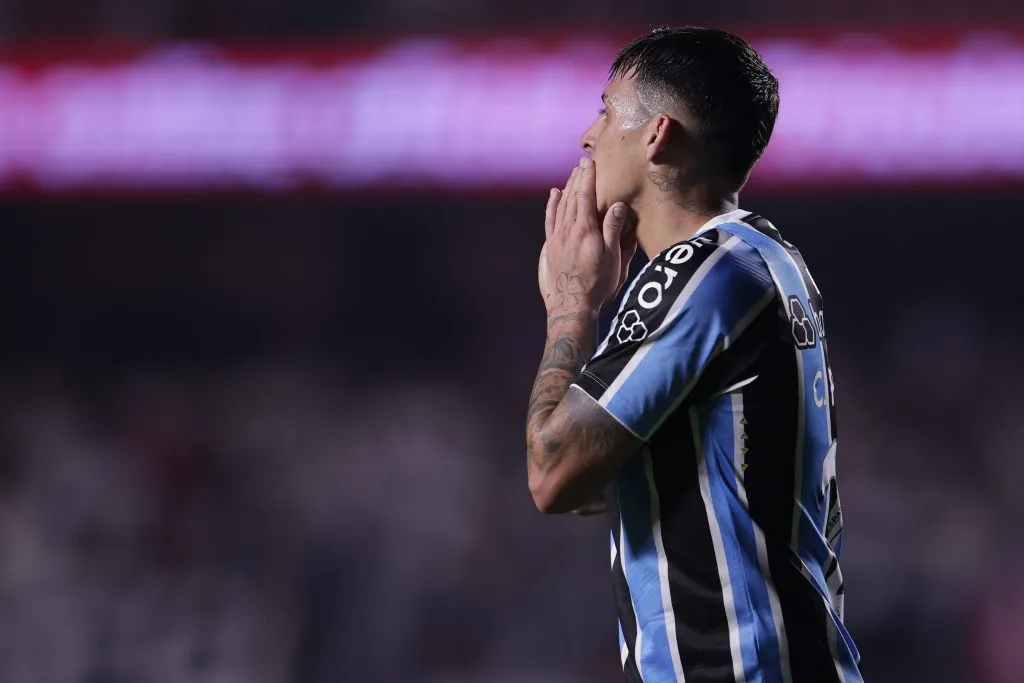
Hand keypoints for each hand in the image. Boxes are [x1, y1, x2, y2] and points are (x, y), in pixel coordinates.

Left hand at [539, 158, 636, 321]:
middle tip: (582, 163)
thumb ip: (613, 230)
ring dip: (566, 187)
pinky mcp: (550, 246)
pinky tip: (554, 195)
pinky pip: (550, 219)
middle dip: (577, 178)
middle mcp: (567, 229)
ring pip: (560, 205)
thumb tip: (618, 205)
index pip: (585, 196)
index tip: (590, 162)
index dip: (588, 177)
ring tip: (572, 174)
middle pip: (571, 196)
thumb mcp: (613, 258)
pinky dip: (552, 204)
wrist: (571, 305)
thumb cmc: (597, 284)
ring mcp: (556, 237)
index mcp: (585, 230)